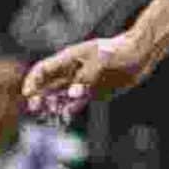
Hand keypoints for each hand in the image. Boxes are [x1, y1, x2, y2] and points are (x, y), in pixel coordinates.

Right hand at [23, 33, 151, 122]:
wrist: (140, 55)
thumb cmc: (120, 51)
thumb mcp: (102, 60)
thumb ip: (85, 78)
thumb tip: (72, 94)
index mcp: (69, 59)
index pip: (43, 70)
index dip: (33, 81)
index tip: (28, 94)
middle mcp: (71, 72)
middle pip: (47, 85)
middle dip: (38, 97)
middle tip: (35, 108)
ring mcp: (81, 83)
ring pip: (59, 97)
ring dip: (51, 107)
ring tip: (48, 117)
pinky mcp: (91, 93)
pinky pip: (75, 104)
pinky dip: (68, 111)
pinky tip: (65, 118)